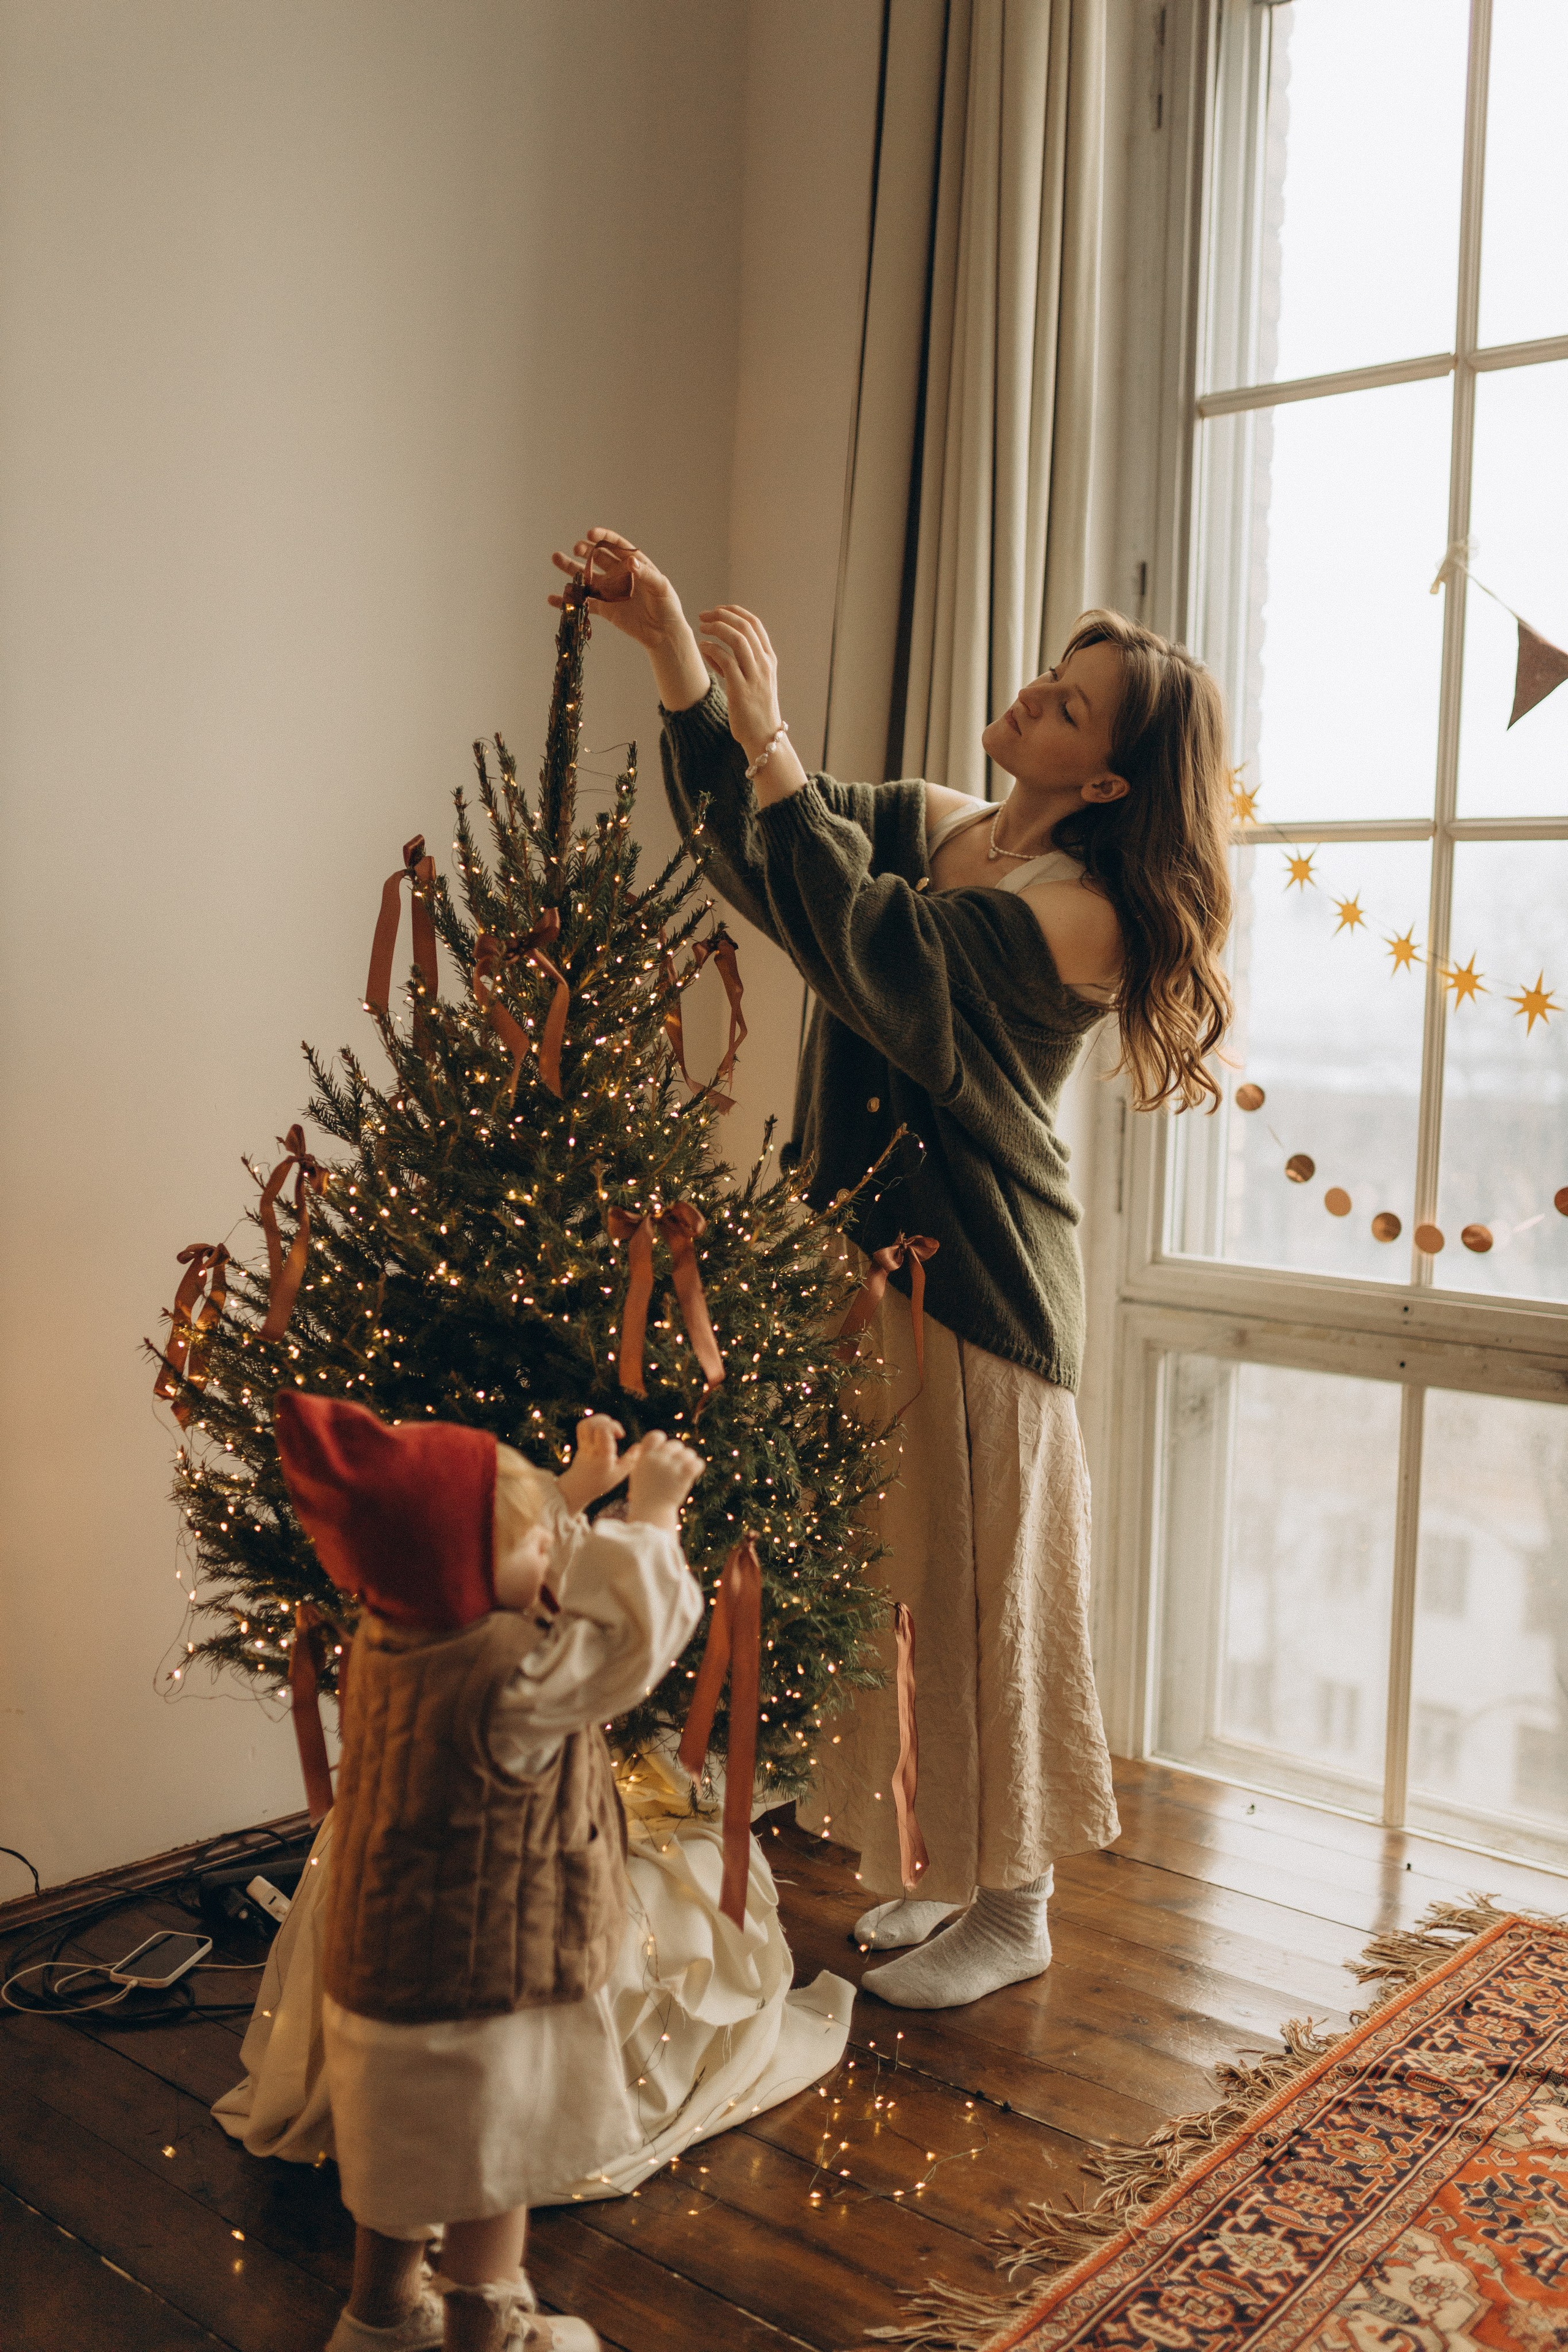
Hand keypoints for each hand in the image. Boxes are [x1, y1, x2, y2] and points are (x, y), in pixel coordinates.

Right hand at [549, 529, 686, 652]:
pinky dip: (569, 601)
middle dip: (586, 550)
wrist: (663, 633)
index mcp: (634, 563)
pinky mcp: (605, 608)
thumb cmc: (667, 606)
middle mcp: (619, 573)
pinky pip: (585, 602)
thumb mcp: (661, 587)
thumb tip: (631, 562)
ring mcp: (610, 590)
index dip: (603, 537)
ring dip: (571, 568)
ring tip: (556, 558)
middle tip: (577, 549)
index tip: (590, 534)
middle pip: (598, 557)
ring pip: (587, 576)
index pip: (615, 545)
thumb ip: (646, 574)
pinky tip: (553, 598)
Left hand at [556, 1414, 626, 1512]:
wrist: (577, 1488)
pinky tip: (601, 1430)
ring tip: (608, 1427)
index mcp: (602, 1454)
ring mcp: (583, 1445)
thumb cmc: (600, 1482)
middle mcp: (591, 1447)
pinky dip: (593, 1423)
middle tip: (615, 1431)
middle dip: (607, 1421)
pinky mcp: (580, 1444)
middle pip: (593, 1424)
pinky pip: (582, 1428)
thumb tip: (640, 1446)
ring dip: (599, 1420)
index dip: (614, 1426)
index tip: (621, 1435)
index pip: (603, 1430)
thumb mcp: (619, 1474)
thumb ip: (631, 1459)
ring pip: (586, 1424)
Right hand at [624, 1431, 705, 1530]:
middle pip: (676, 1444)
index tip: (663, 1452)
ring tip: (683, 1473)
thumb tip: (654, 1444)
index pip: (655, 1435)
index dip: (662, 1442)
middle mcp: (658, 1458)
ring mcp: (672, 1466)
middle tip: (676, 1469)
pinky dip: (697, 1467)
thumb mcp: (638, 1473)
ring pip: (689, 1453)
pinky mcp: (684, 1474)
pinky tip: (693, 1474)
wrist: (651, 1512)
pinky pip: (698, 1463)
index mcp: (645, 1456)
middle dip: (678, 1455)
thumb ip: (645, 1457)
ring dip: (689, 1461)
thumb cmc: (645, 1495)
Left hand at [695, 605, 783, 763]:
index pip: (755, 624)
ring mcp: (755, 677)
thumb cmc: (754, 710)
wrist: (764, 737)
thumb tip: (711, 648)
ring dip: (718, 628)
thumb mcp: (750, 681)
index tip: (718, 609)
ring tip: (702, 627)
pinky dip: (713, 650)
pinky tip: (702, 648)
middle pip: (745, 627)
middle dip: (722, 616)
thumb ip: (734, 664)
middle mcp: (764, 664)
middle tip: (704, 615)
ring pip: (738, 639)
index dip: (735, 612)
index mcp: (769, 659)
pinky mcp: (742, 690)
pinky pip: (726, 661)